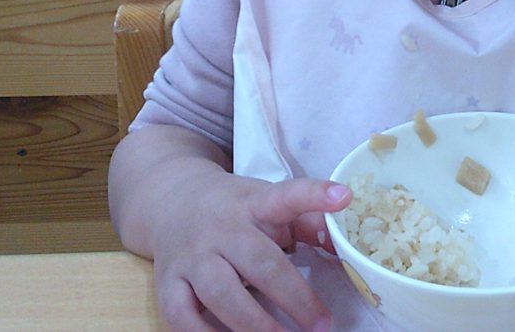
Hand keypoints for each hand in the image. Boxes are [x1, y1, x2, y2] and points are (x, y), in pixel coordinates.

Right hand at [151, 173, 350, 330]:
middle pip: (259, 262)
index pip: (287, 196)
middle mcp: (222, 228)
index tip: (344, 197)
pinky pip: (183, 316)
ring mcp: (192, 256)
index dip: (315, 196)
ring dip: (254, 325)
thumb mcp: (270, 202)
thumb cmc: (236, 208)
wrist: (172, 200)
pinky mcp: (167, 282)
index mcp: (255, 203)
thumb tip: (346, 246)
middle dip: (294, 296)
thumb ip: (308, 222)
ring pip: (221, 294)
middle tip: (321, 324)